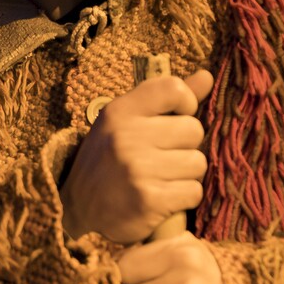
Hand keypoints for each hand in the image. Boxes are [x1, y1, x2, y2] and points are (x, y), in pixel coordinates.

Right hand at [60, 70, 210, 244]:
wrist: (76, 208)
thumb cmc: (108, 159)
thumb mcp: (126, 121)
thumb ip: (165, 99)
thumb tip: (207, 76)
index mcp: (120, 111)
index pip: (173, 89)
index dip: (185, 104)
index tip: (174, 119)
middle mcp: (126, 136)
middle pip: (194, 130)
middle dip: (185, 146)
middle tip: (162, 158)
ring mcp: (137, 168)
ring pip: (197, 163)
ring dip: (186, 175)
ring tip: (162, 178)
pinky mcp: (148, 200)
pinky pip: (193, 192)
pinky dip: (183, 198)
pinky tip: (163, 198)